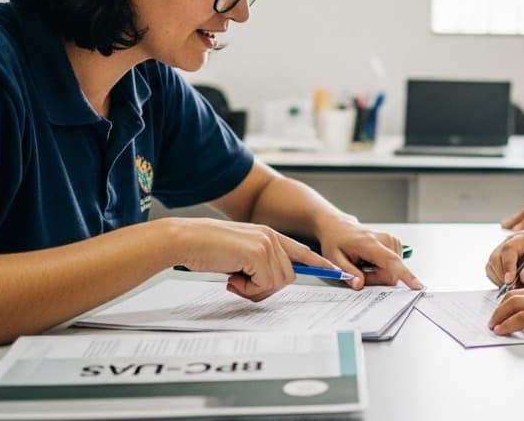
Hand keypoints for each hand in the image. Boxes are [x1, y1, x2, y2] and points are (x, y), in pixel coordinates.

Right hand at [173, 218, 327, 301]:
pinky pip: (265, 284)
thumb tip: (269, 283)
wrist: (186, 240)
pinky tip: (232, 276)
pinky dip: (247, 288)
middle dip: (266, 288)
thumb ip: (259, 265)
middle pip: (289, 277)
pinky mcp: (259, 253)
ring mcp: (267, 244)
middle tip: (241, 284)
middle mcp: (272, 237)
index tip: (337, 272)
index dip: (319, 264)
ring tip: (234, 277)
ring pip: (278, 282)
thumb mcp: (239, 257)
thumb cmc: (206, 249)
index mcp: (268, 235)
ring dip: (255, 289)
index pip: (302, 252)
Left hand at [314, 221, 422, 289]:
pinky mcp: (393, 242)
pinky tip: (370, 261)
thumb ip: (348, 273)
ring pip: (393, 269)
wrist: (338, 226)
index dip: (405, 275)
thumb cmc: (335, 241)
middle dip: (376, 279)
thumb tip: (359, 285)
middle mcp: (385, 239)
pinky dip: (382, 267)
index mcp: (369, 243)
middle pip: (391, 272)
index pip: (391, 261)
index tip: (417, 286)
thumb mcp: (334, 259)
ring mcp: (391, 240)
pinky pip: (393, 264)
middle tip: (359, 272)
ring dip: (379, 273)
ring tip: (363, 264)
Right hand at [485, 231, 523, 289]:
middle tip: (512, 288)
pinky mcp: (498, 260)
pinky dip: (496, 280)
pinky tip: (509, 284)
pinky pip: (491, 270)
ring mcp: (501, 250)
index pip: (508, 250)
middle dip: (502, 275)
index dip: (507, 266)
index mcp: (522, 238)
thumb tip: (523, 277)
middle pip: (496, 257)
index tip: (509, 281)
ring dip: (499, 278)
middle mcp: (508, 242)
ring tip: (513, 286)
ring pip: (491, 265)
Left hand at [488, 284, 523, 341]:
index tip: (504, 309)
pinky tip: (501, 331)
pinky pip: (520, 318)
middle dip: (500, 307)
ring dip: (498, 316)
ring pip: (512, 304)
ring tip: (492, 326)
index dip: (512, 300)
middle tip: (493, 318)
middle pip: (514, 295)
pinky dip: (506, 323)